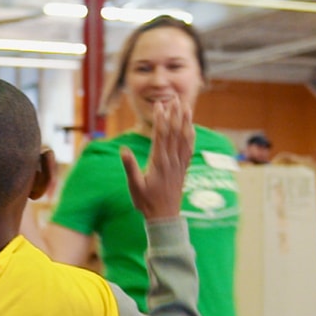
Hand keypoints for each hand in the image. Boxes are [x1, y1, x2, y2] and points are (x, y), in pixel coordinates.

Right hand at [121, 98, 194, 219]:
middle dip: (174, 114)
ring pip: (184, 138)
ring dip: (185, 121)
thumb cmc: (146, 202)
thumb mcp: (134, 185)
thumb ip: (130, 167)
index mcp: (158, 162)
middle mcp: (171, 160)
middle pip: (174, 132)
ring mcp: (179, 164)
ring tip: (186, 106)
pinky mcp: (183, 169)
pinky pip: (189, 149)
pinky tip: (192, 128)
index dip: (161, 118)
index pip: (161, 135)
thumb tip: (123, 150)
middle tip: (174, 98)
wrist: (164, 217)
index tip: (159, 104)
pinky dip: (191, 136)